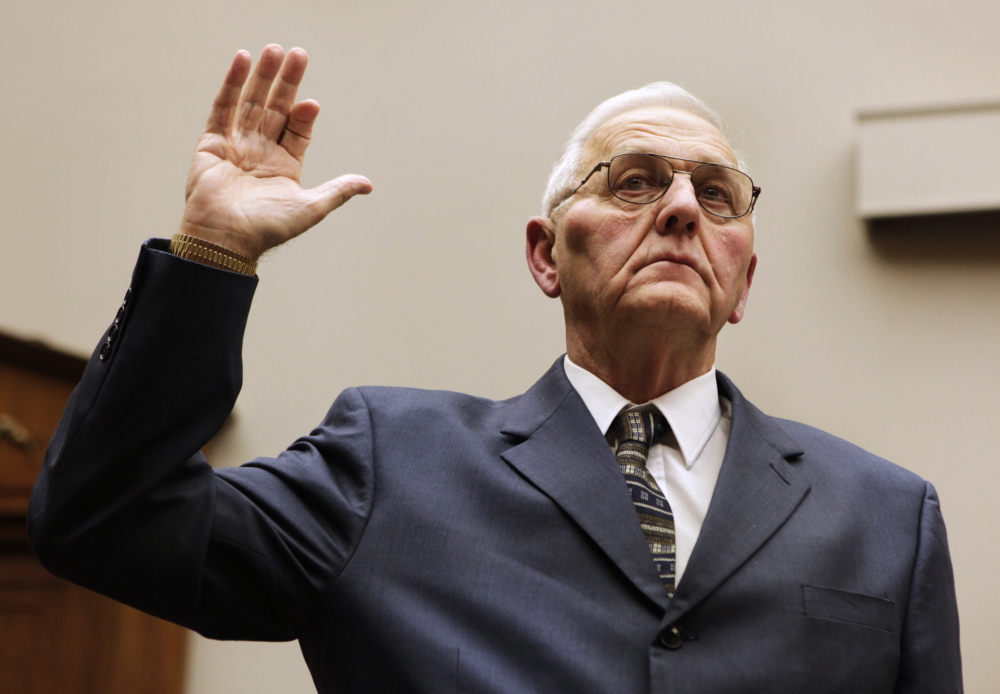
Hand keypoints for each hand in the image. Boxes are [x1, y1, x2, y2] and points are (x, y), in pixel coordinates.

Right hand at [179, 45, 371, 259]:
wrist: (226, 239)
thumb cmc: (267, 229)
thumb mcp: (311, 207)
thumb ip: (338, 190)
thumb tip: (368, 184)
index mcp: (284, 165)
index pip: (298, 129)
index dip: (304, 114)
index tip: (311, 104)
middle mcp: (261, 151)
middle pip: (276, 108)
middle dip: (287, 81)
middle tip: (297, 54)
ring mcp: (237, 144)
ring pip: (252, 102)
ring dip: (262, 76)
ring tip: (273, 50)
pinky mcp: (213, 142)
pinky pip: (223, 107)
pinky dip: (232, 84)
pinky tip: (243, 61)